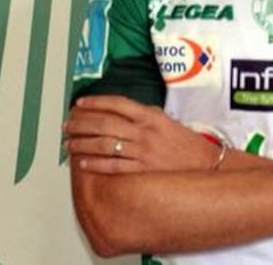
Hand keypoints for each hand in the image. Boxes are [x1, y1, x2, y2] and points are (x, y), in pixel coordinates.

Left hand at [64, 95, 217, 173]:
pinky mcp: (143, 170)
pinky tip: (83, 162)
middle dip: (81, 123)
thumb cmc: (185, 142)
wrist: (205, 163)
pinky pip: (114, 166)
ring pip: (105, 144)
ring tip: (69, 144)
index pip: (117, 104)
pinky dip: (96, 164)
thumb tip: (119, 112)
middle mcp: (144, 131)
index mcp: (150, 116)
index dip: (95, 102)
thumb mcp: (166, 120)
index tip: (79, 105)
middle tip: (67, 125)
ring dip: (83, 143)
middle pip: (105, 123)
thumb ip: (144, 114)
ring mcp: (143, 151)